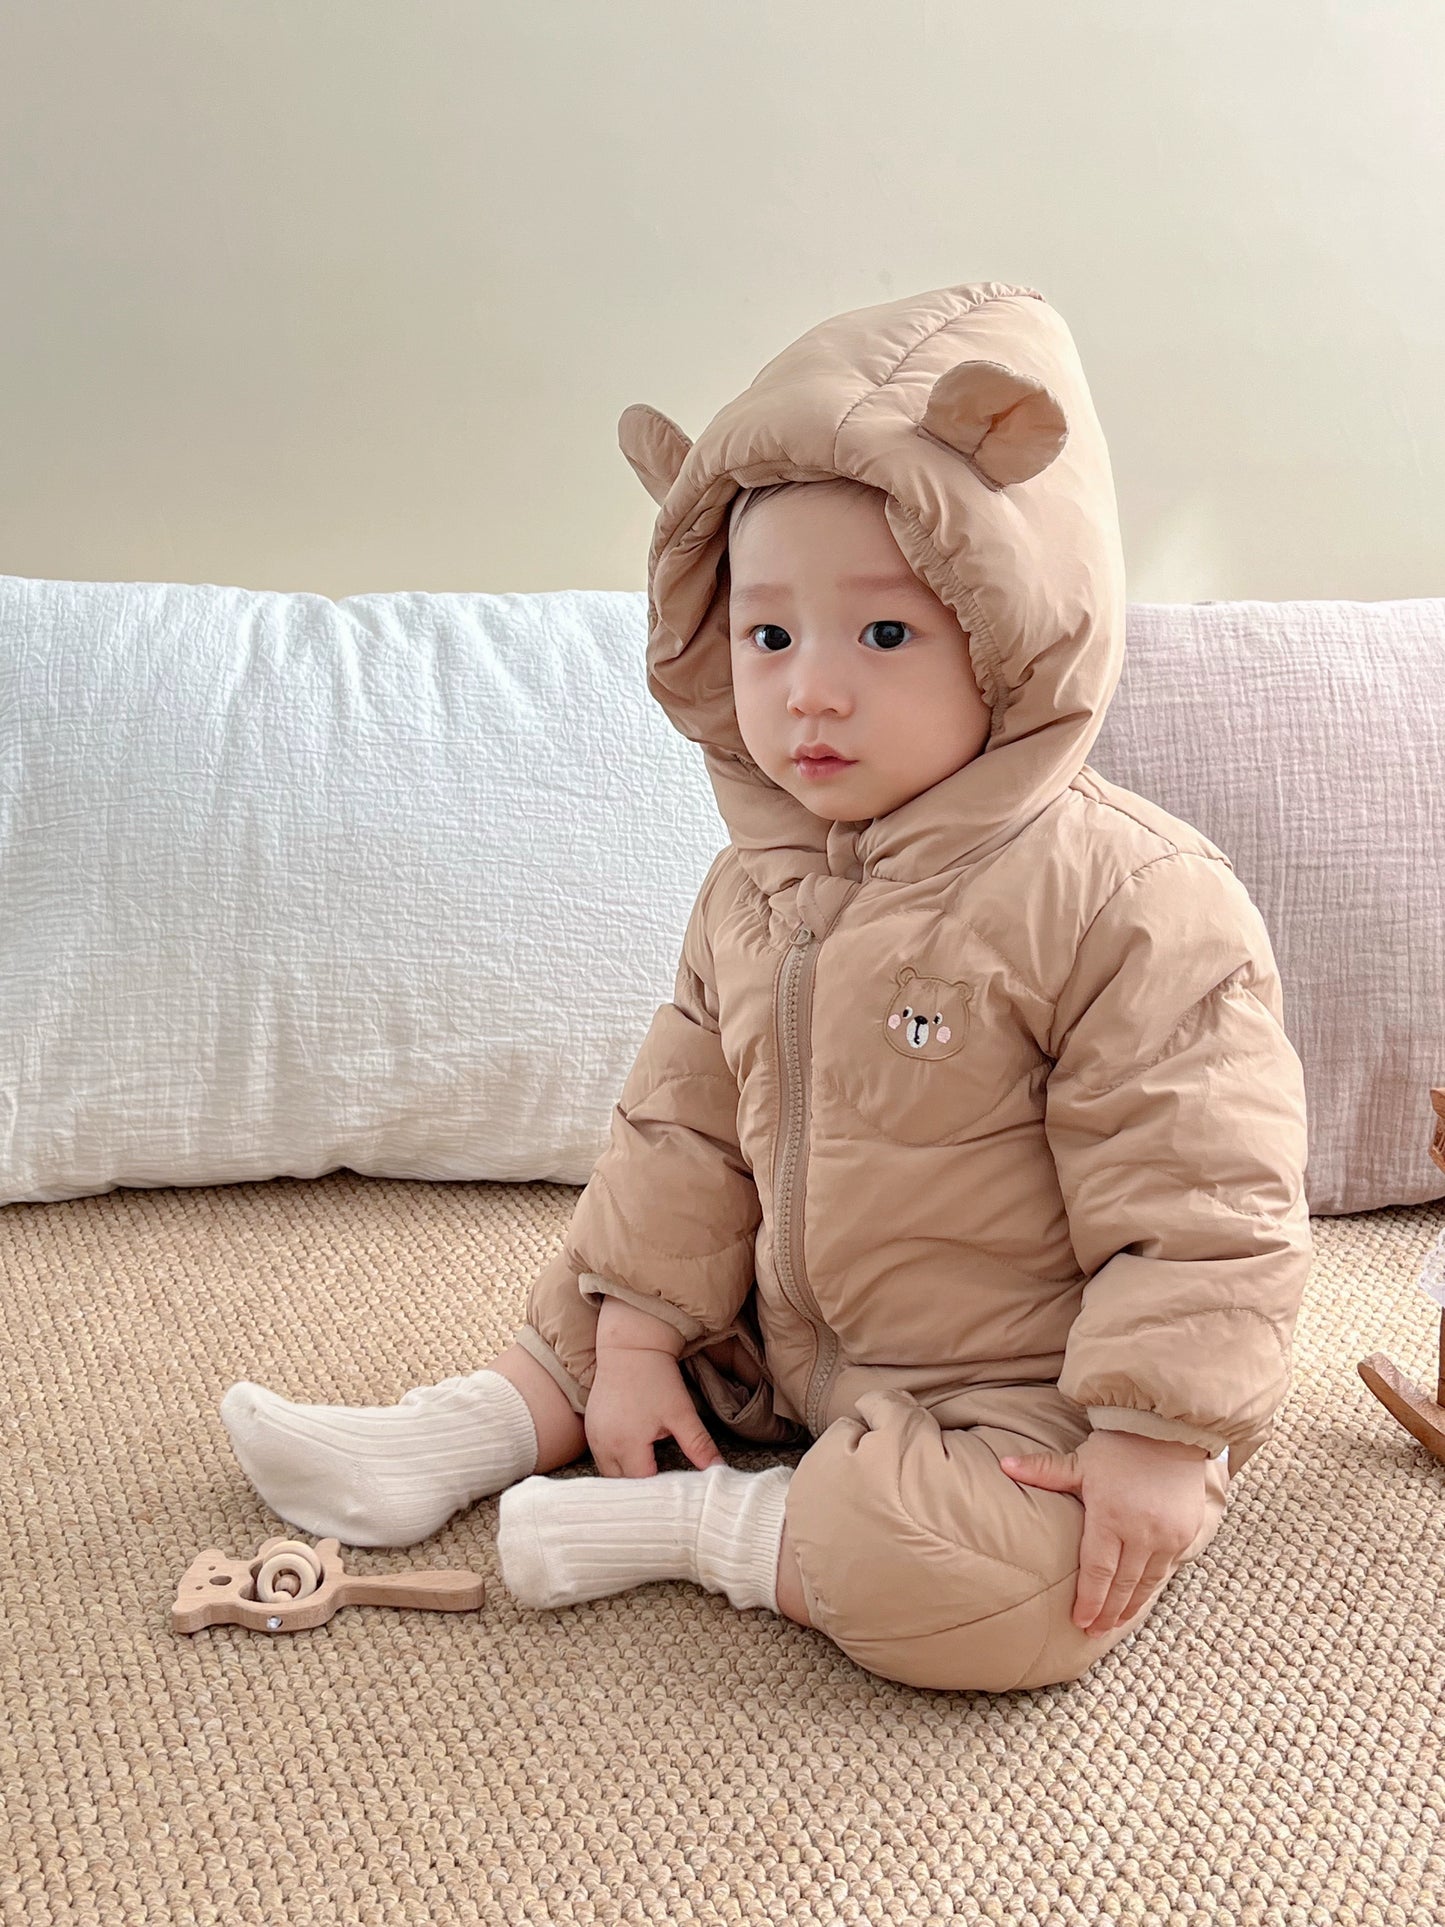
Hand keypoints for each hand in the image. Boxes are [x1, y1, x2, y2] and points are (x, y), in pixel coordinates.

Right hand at [585, 1346, 726, 1477]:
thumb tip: (719, 1470)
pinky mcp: (590, 1429)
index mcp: (627, 1444)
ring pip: (610, 1474)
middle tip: (665, 1488)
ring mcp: (594, 1438)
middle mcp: (604, 1445)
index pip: (642, 1485)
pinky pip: (602, 1458)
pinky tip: (635, 1458)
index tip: (677, 1490)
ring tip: (651, 1474)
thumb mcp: (681, 1413)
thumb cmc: (656, 1379)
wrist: (630, 1348)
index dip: (661, 1490)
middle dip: (643, 1489)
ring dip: (628, 1477)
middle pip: (622, 1485)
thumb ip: (698, 1445)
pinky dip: (617, 1464)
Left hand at [997, 1431, 1211, 1635]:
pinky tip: (1141, 1598)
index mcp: (1109, 1516)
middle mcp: (1140, 1531)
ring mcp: (1166, 1536)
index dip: (1089, 1601)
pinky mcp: (1186, 1534)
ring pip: (1147, 1582)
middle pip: (1122, 1585)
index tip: (1079, 1622)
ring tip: (1116, 1623)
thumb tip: (1004, 1465)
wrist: (1168, 1429)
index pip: (1097, 1572)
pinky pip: (1167, 1569)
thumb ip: (1043, 1471)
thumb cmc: (1119, 1446)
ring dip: (1131, 1606)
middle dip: (1107, 1612)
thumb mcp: (1080, 1460)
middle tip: (1095, 1632)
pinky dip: (1152, 1587)